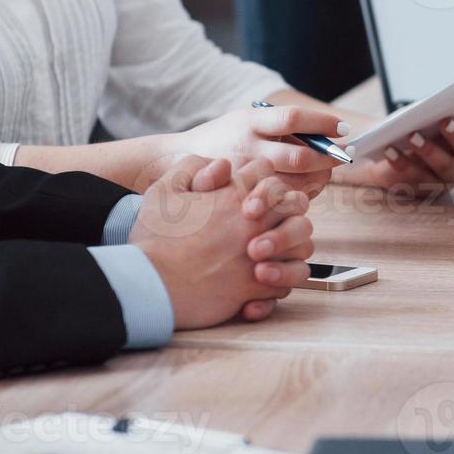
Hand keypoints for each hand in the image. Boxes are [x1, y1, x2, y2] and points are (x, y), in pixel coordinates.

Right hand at [129, 155, 313, 329]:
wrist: (150, 283)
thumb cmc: (155, 237)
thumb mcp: (163, 191)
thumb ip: (191, 168)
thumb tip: (221, 166)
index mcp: (234, 196)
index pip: (266, 172)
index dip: (259, 178)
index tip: (247, 193)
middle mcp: (254, 223)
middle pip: (297, 204)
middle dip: (287, 208)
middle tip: (268, 220)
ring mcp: (261, 256)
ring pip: (303, 245)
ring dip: (290, 247)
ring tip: (270, 253)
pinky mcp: (258, 287)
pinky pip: (288, 282)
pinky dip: (279, 282)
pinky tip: (259, 282)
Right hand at [172, 105, 347, 198]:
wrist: (175, 161)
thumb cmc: (221, 140)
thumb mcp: (244, 121)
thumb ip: (278, 127)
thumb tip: (325, 134)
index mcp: (249, 122)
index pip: (293, 118)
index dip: (323, 123)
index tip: (343, 128)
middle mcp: (247, 148)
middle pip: (299, 157)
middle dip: (327, 159)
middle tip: (341, 157)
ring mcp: (245, 177)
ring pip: (295, 184)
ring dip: (318, 180)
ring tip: (325, 172)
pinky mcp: (243, 199)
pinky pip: (281, 202)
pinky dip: (300, 196)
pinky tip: (305, 190)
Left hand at [335, 92, 453, 195]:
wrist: (391, 157)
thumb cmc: (418, 133)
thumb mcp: (433, 116)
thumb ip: (448, 106)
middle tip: (446, 121)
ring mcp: (444, 178)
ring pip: (441, 166)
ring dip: (428, 150)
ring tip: (413, 136)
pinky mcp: (423, 188)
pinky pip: (413, 176)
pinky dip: (401, 162)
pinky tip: (390, 149)